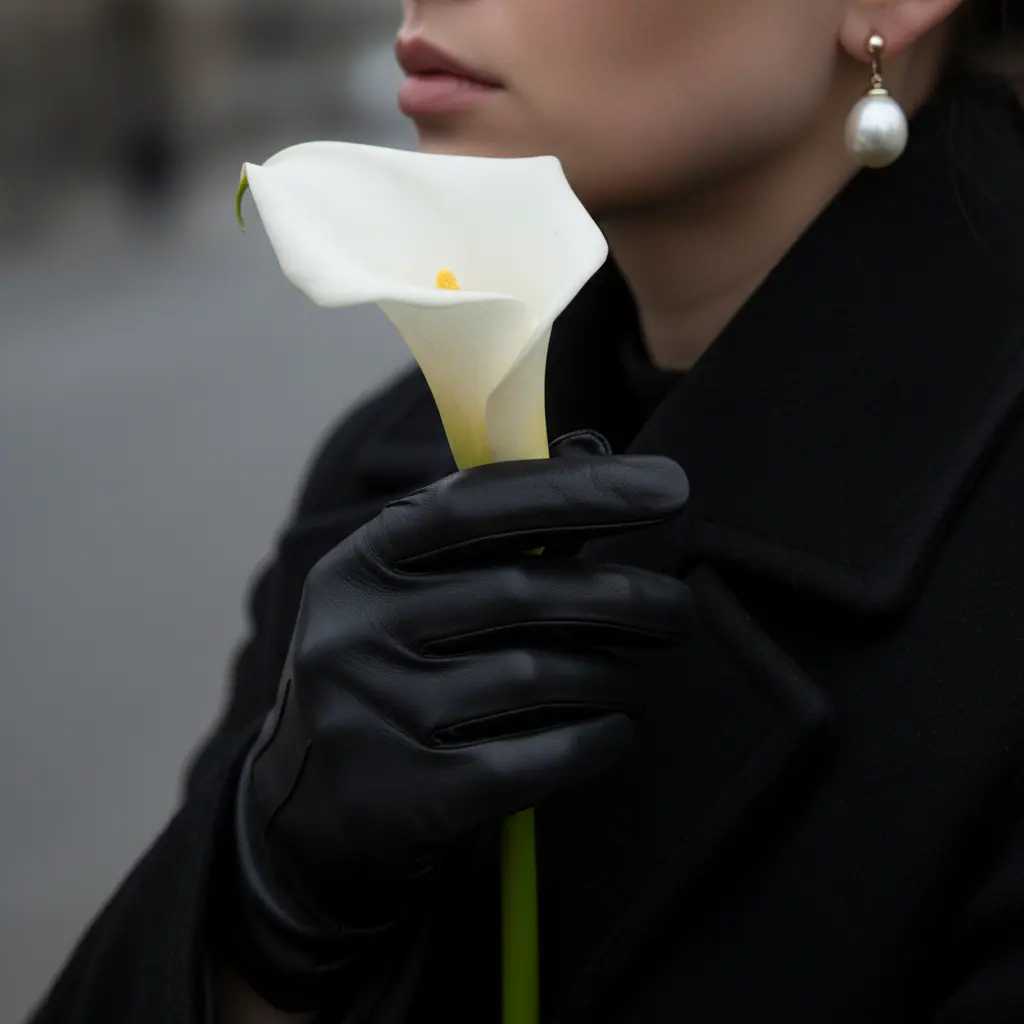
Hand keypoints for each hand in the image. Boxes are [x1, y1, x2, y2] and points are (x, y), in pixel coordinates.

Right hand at [226, 438, 690, 1009]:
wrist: (309, 809)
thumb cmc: (386, 674)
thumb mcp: (411, 591)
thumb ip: (498, 523)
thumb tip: (595, 450)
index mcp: (357, 565)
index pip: (475, 504)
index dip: (578, 490)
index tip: (666, 488)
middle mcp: (354, 633)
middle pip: (521, 592)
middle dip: (626, 596)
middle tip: (679, 610)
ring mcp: (371, 718)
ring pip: (537, 675)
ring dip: (610, 673)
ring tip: (632, 673)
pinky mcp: (406, 798)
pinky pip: (536, 758)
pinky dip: (597, 739)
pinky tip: (617, 728)